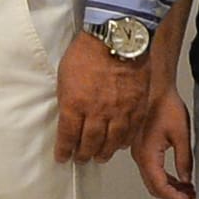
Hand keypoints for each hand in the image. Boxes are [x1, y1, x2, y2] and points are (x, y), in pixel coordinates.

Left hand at [56, 30, 156, 162]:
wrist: (119, 38)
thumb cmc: (88, 50)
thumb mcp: (65, 74)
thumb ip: (67, 97)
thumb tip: (66, 112)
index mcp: (75, 104)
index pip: (67, 136)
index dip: (64, 150)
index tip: (62, 156)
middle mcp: (97, 112)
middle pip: (89, 142)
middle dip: (83, 154)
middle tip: (81, 159)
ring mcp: (119, 111)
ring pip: (111, 142)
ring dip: (104, 152)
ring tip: (99, 157)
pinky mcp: (136, 107)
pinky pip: (130, 131)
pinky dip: (123, 142)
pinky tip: (119, 145)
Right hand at [134, 83, 195, 198]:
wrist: (154, 89)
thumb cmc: (166, 106)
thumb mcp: (181, 134)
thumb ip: (183, 160)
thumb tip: (186, 179)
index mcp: (148, 154)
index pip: (159, 185)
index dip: (175, 197)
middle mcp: (139, 156)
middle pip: (153, 186)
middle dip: (172, 195)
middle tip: (190, 196)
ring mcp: (138, 152)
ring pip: (151, 180)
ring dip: (168, 187)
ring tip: (187, 188)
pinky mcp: (141, 147)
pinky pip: (150, 170)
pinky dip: (163, 178)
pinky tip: (177, 177)